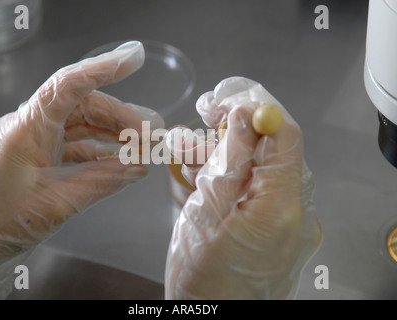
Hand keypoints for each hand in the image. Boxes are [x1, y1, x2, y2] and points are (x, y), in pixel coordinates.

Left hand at [0, 41, 163, 297]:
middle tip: (151, 136)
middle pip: (85, 105)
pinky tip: (121, 161)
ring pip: (84, 123)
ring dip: (114, 133)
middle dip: (121, 117)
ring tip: (143, 146)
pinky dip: (101, 151)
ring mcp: (37, 139)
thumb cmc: (4, 220)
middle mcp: (33, 125)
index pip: (69, 85)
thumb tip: (140, 168)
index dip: (103, 69)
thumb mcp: (59, 202)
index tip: (135, 60)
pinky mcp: (41, 154)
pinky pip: (77, 143)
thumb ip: (103, 181)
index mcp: (29, 127)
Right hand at [165, 77, 321, 298]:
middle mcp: (296, 214)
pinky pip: (259, 191)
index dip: (253, 109)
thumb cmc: (204, 284)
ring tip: (189, 152)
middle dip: (233, 130)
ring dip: (227, 154)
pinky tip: (204, 175)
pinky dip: (233, 177)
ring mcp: (289, 223)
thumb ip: (229, 161)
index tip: (222, 101)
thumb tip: (245, 116)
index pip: (283, 135)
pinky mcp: (278, 230)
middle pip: (272, 150)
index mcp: (282, 208)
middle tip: (202, 120)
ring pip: (261, 169)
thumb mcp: (206, 214)